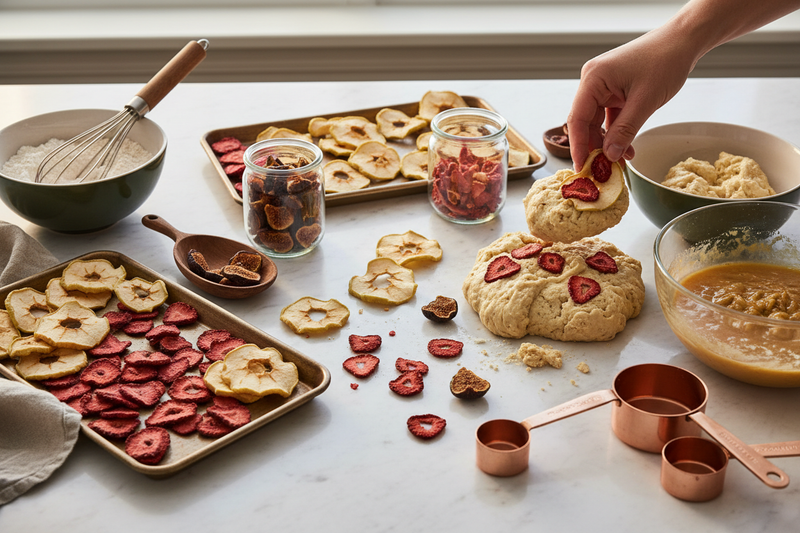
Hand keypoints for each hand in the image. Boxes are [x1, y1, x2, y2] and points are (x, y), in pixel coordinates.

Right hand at [567, 26, 696, 170]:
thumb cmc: (665, 61)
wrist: (683, 41)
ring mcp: (603, 86)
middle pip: (586, 122)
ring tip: (619, 161)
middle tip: (602, 170)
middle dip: (595, 146)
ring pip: (598, 122)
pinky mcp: (614, 90)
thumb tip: (609, 156)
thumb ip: (625, 130)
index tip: (582, 167)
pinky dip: (617, 132)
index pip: (578, 119)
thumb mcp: (645, 101)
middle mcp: (593, 82)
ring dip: (608, 141)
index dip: (578, 146)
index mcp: (593, 79)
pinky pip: (610, 116)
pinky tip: (627, 147)